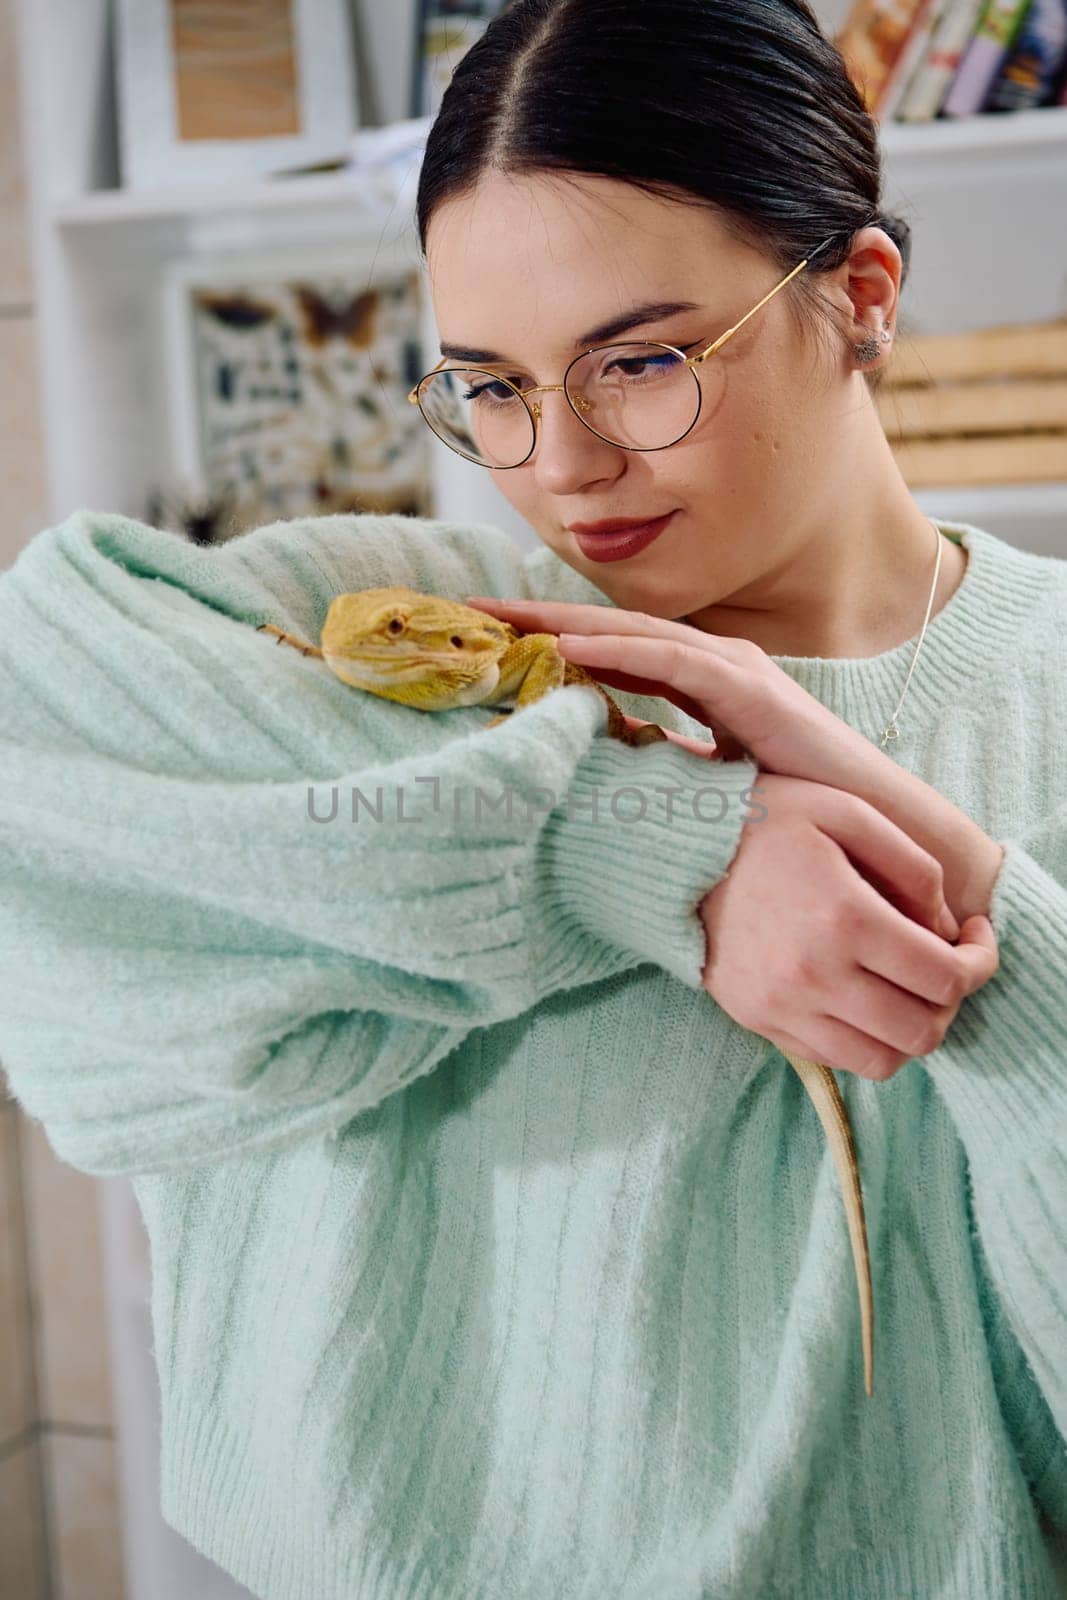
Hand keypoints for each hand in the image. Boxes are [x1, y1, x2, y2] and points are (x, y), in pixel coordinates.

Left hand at [465, 595, 1005, 922]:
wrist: (879, 830)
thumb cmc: (794, 811)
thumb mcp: (703, 781)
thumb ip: (654, 760)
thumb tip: (589, 769)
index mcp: (697, 678)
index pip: (603, 648)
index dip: (540, 637)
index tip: (479, 638)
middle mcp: (709, 661)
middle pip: (603, 628)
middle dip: (532, 616)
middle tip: (461, 611)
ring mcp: (732, 668)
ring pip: (628, 633)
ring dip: (558, 622)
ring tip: (494, 619)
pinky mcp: (751, 691)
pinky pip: (672, 664)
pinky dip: (619, 651)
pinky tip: (568, 646)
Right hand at [701, 773, 999, 1079]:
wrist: (670, 850)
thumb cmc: (763, 821)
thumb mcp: (846, 811)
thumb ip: (913, 865)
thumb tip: (948, 927)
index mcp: (845, 918)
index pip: (946, 977)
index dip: (980, 962)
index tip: (975, 937)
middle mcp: (814, 975)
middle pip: (922, 1031)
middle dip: (951, 1002)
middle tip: (944, 965)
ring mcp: (782, 1007)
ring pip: (882, 1062)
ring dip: (911, 1032)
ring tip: (906, 990)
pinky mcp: (759, 1022)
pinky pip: (834, 1059)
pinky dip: (865, 1040)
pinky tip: (862, 997)